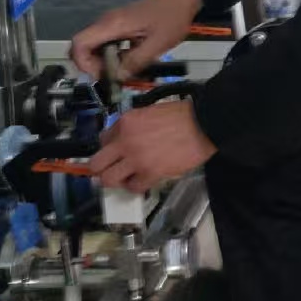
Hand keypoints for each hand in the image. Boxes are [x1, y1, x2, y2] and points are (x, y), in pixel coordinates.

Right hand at [69, 0, 200, 78]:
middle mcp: (106, 23)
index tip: (99, 75)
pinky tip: (126, 63)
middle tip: (112, 76)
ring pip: (93, 47)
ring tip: (121, 71)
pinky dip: (110, 56)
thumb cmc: (171, 18)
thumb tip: (119, 76)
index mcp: (113, 25)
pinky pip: (105, 44)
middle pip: (83, 46)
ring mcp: (111, 24)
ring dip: (102, 62)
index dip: (82, 63)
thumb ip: (136, 61)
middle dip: (92, 66)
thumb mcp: (158, 44)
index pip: (79, 43)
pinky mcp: (118, 26)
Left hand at [89, 102, 215, 192]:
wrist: (204, 124)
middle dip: (101, 169)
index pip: (102, 140)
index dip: (109, 149)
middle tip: (113, 170)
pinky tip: (143, 180)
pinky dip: (136, 186)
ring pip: (108, 179)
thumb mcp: (148, 112)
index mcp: (125, 122)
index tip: (117, 153)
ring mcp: (136, 159)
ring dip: (116, 180)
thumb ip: (132, 126)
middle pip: (96, 164)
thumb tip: (124, 140)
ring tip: (127, 178)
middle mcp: (124, 141)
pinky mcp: (151, 173)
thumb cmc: (181, 115)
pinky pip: (133, 187)